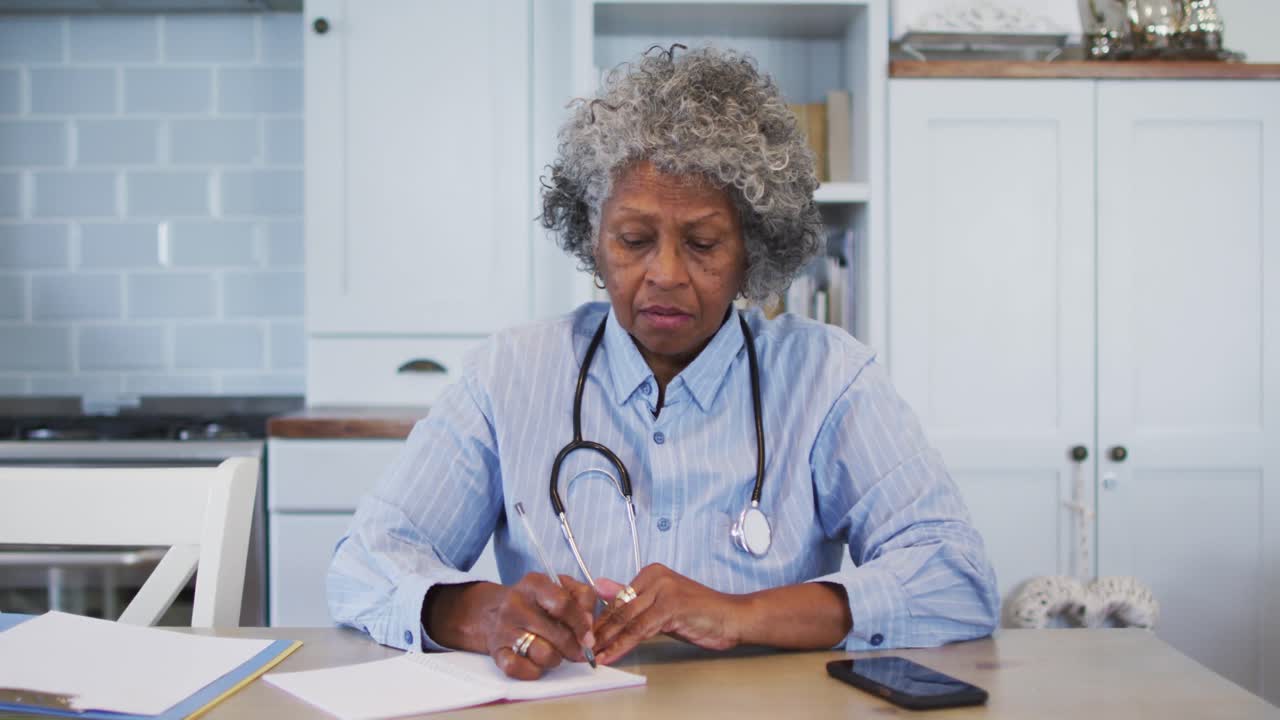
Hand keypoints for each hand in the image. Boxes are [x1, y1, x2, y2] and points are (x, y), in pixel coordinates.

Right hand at [487, 573, 597, 679]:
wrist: (493, 612)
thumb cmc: (535, 601)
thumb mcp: (561, 586)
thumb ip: (583, 598)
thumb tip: (589, 627)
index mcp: (534, 584)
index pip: (563, 604)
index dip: (581, 624)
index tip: (589, 638)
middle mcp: (515, 604)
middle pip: (558, 635)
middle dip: (574, 647)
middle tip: (579, 652)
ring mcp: (503, 628)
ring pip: (543, 655)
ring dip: (555, 658)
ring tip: (554, 652)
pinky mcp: (496, 651)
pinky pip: (520, 668)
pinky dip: (533, 670)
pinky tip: (536, 662)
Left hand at [591, 563, 745, 664]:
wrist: (732, 617)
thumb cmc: (700, 613)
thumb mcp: (661, 605)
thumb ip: (633, 599)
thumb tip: (601, 586)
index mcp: (652, 572)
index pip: (618, 598)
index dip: (600, 619)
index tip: (586, 634)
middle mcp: (656, 577)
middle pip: (620, 608)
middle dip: (599, 630)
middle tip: (582, 647)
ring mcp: (664, 590)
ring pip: (627, 619)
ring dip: (607, 640)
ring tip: (592, 654)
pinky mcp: (671, 606)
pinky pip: (639, 629)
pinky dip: (622, 644)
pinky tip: (611, 654)